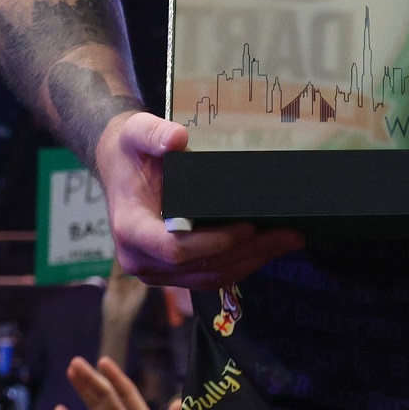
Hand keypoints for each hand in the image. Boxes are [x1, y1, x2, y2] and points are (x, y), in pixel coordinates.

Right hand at [57, 355, 158, 409]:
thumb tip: (177, 404)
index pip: (127, 392)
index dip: (116, 376)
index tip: (103, 361)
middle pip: (106, 395)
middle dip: (92, 377)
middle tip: (76, 360)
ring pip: (94, 407)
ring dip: (82, 389)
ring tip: (70, 371)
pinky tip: (58, 409)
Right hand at [96, 111, 302, 291]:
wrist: (119, 167)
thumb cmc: (130, 150)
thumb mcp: (136, 132)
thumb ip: (154, 133)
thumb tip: (178, 139)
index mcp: (131, 229)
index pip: (174, 249)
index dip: (212, 243)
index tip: (246, 226)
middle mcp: (141, 259)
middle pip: (200, 268)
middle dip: (247, 252)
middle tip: (288, 233)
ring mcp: (157, 270)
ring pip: (209, 277)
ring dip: (252, 261)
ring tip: (289, 239)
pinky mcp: (173, 272)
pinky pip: (209, 276)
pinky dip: (241, 263)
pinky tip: (269, 247)